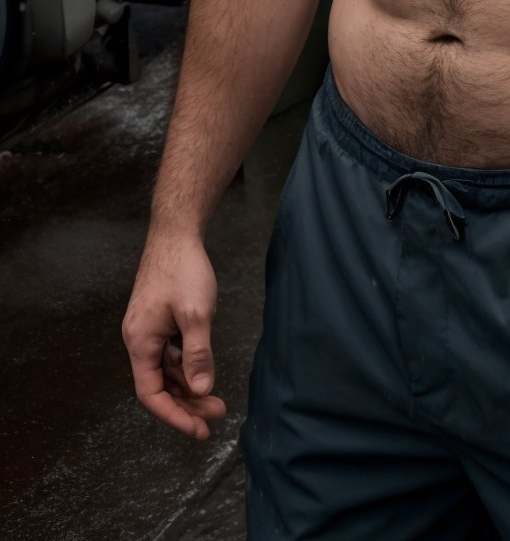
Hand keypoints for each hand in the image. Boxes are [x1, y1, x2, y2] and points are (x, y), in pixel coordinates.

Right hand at [122, 233, 227, 439]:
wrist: (177, 233)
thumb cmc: (183, 270)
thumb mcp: (196, 314)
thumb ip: (198, 355)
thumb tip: (202, 390)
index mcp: (140, 342)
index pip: (151, 394)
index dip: (174, 416)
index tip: (198, 429)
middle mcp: (139, 339)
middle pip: (160, 384)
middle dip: (187, 403)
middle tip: (217, 414)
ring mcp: (149, 329)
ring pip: (167, 370)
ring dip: (190, 385)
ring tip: (216, 399)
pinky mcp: (160, 319)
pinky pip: (171, 353)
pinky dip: (187, 365)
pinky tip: (205, 368)